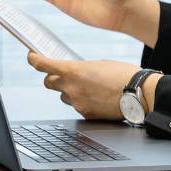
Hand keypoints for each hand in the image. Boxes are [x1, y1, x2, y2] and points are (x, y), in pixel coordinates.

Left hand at [28, 52, 146, 120]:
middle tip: (62, 75)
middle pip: (48, 83)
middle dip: (53, 78)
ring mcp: (77, 103)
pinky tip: (98, 98)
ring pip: (64, 96)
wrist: (139, 94)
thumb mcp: (98, 64)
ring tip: (90, 88)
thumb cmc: (122, 75)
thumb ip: (80, 69)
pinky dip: (84, 102)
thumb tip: (74, 74)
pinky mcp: (85, 114)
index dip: (33, 59)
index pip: (42, 65)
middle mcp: (70, 88)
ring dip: (70, 91)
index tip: (32, 57)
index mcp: (72, 71)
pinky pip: (78, 107)